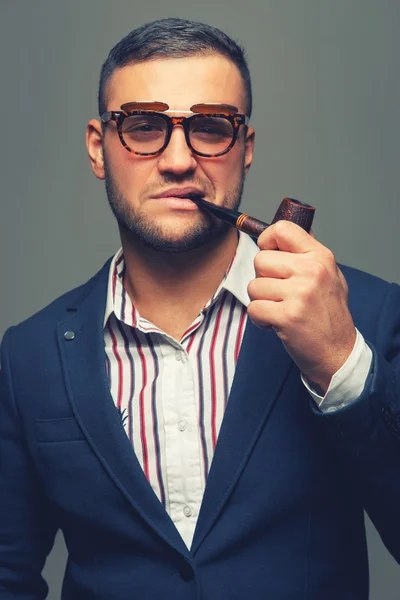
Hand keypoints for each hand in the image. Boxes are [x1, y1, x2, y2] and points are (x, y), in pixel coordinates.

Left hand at [247, 220, 355, 393]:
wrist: (338, 352)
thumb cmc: (329, 314)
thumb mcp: (329, 275)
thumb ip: (305, 254)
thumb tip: (279, 232)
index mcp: (321, 256)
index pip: (282, 229)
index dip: (267, 241)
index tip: (270, 254)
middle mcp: (312, 271)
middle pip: (260, 260)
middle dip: (263, 278)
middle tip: (280, 293)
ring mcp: (300, 294)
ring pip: (254, 286)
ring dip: (262, 301)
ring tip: (281, 309)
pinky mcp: (287, 316)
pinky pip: (253, 308)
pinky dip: (260, 319)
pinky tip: (276, 323)